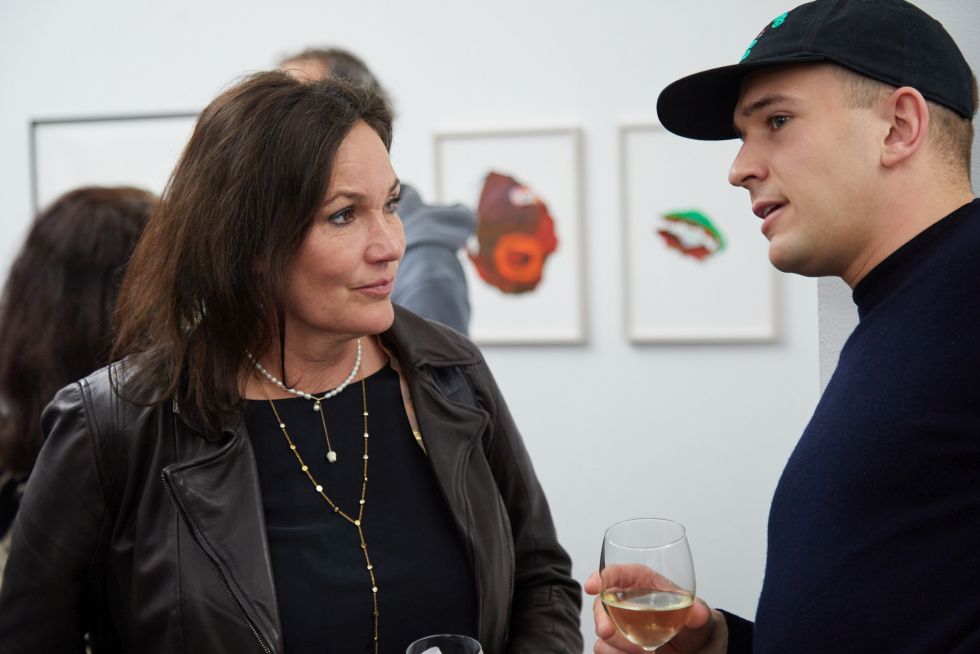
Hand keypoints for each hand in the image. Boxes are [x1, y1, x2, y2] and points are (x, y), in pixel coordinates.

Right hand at [585, 570, 727, 653]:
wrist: (696, 650)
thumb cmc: (694, 624)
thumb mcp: (699, 617)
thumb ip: (698, 613)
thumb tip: (697, 612)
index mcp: (643, 582)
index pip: (617, 573)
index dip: (602, 577)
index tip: (592, 586)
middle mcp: (627, 600)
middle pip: (602, 602)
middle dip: (601, 617)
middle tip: (607, 632)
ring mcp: (621, 624)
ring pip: (603, 629)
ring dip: (617, 643)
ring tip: (642, 649)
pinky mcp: (619, 645)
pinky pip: (605, 649)